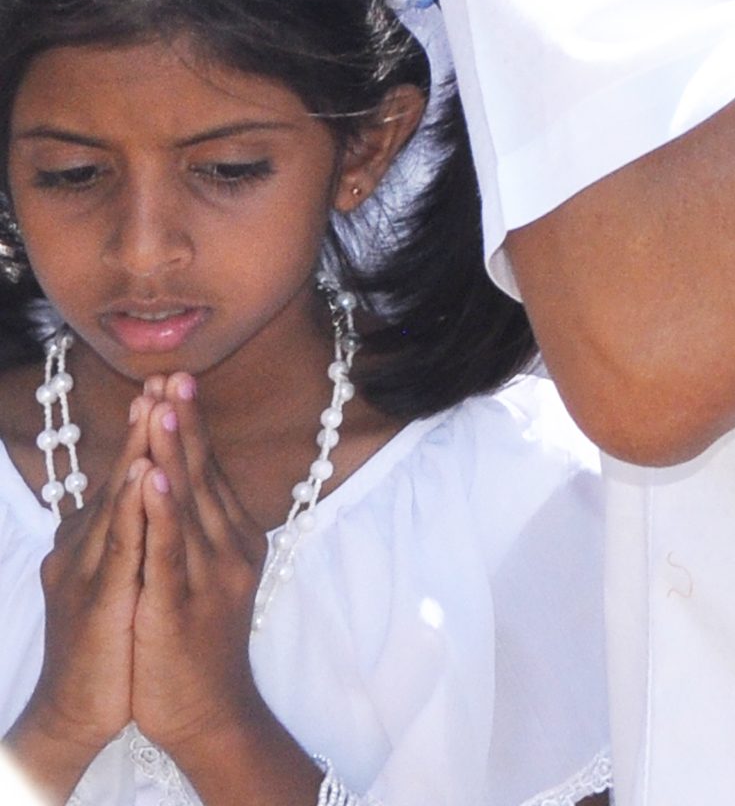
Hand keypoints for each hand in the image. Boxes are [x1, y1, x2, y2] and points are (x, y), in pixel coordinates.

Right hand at [8, 406, 140, 788]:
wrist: (80, 711)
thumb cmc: (109, 644)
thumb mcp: (123, 579)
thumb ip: (133, 536)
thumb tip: (155, 497)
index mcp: (94, 541)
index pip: (127, 475)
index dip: (149, 431)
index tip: (170, 382)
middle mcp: (85, 549)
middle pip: (120, 477)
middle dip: (144, 425)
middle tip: (165, 375)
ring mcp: (88, 573)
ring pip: (117, 502)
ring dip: (138, 451)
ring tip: (156, 405)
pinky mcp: (99, 602)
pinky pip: (120, 547)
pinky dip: (133, 508)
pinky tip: (146, 475)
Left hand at [122, 382, 311, 802]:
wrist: (206, 707)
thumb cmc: (196, 641)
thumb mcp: (205, 573)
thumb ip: (198, 526)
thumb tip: (182, 481)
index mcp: (233, 536)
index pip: (209, 468)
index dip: (190, 424)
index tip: (175, 380)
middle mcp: (228, 546)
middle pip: (203, 475)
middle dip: (184, 424)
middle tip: (172, 375)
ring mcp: (207, 574)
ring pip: (187, 504)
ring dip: (175, 454)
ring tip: (164, 410)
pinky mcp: (179, 604)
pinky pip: (168, 552)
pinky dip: (162, 513)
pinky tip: (154, 480)